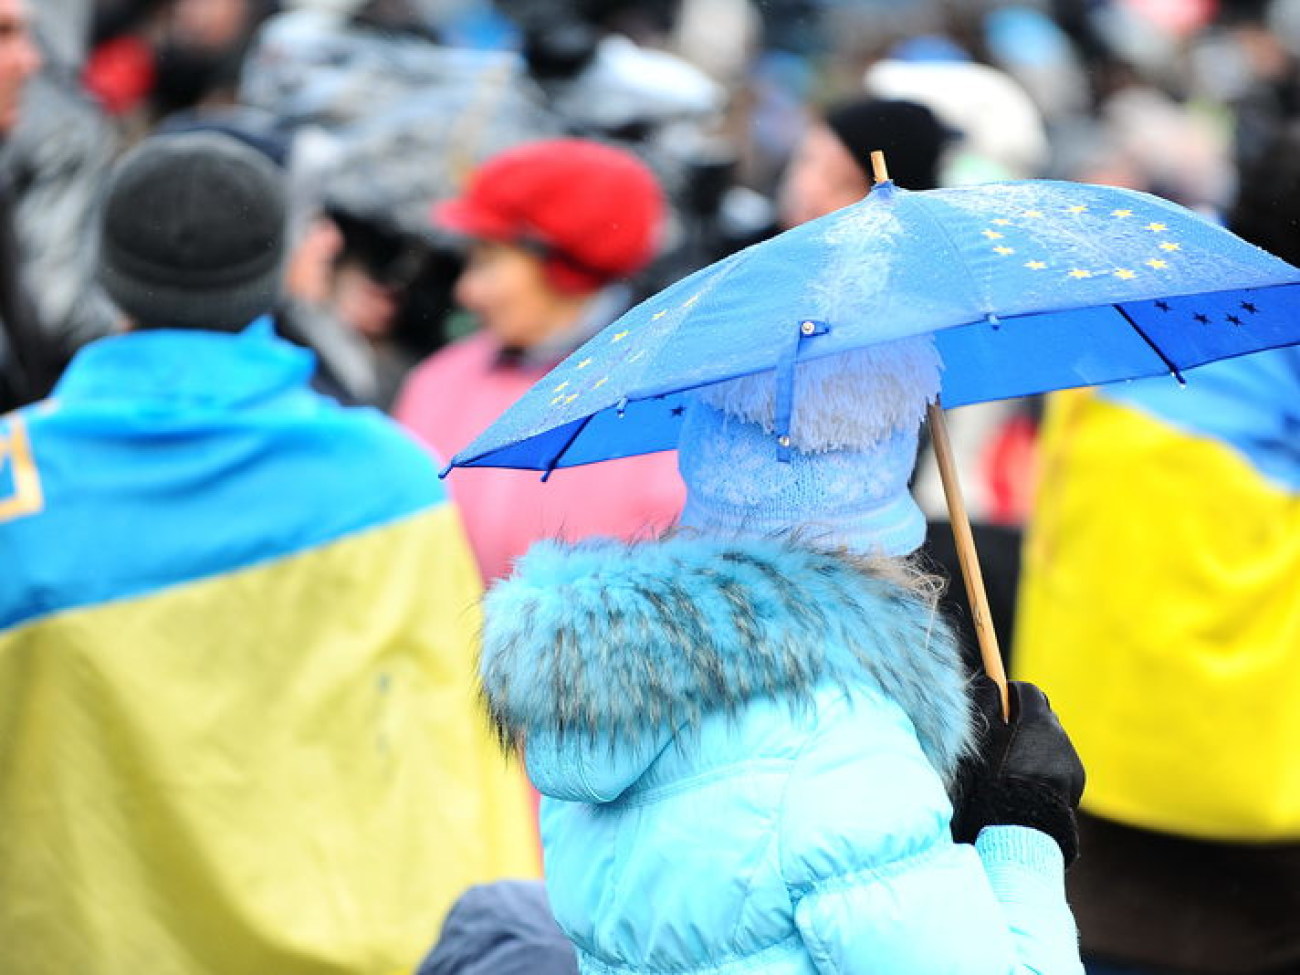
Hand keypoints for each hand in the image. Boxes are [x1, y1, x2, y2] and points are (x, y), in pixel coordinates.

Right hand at [949, 677, 1085, 865]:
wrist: (1020, 827)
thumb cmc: (993, 780)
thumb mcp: (984, 740)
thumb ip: (988, 705)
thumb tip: (990, 682)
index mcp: (1037, 722)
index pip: (1029, 691)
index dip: (1012, 693)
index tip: (1000, 701)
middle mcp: (1059, 736)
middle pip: (1042, 714)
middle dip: (1024, 718)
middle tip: (1004, 732)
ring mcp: (1071, 759)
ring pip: (1052, 739)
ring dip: (1036, 743)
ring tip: (1014, 764)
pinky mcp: (1076, 779)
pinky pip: (1060, 761)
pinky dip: (1046, 764)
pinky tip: (1029, 782)